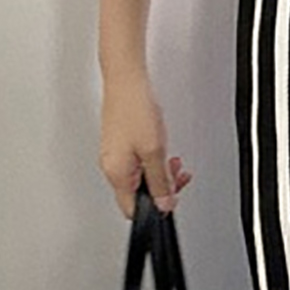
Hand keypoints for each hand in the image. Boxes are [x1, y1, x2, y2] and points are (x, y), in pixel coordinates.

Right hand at [98, 71, 194, 218]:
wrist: (126, 79)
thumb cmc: (134, 108)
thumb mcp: (154, 151)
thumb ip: (160, 181)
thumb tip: (164, 203)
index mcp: (116, 174)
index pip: (132, 209)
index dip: (155, 209)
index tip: (172, 198)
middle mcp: (112, 167)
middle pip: (138, 194)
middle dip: (162, 188)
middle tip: (177, 178)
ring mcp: (115, 155)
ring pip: (140, 177)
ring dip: (160, 173)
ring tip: (172, 162)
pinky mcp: (120, 144)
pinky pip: (138, 162)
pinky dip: (153, 160)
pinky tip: (162, 150)